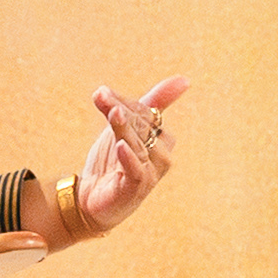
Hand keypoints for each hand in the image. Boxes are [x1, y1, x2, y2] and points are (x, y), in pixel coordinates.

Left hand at [69, 75, 188, 236]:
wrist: (92, 197)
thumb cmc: (112, 161)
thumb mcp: (127, 128)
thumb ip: (148, 104)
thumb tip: (185, 80)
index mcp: (162, 138)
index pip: (147, 113)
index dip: (124, 101)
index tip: (102, 93)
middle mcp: (161, 156)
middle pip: (143, 126)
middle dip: (120, 110)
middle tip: (101, 96)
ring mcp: (150, 174)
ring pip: (138, 144)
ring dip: (123, 128)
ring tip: (112, 112)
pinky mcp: (136, 189)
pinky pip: (136, 171)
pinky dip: (129, 158)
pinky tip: (120, 146)